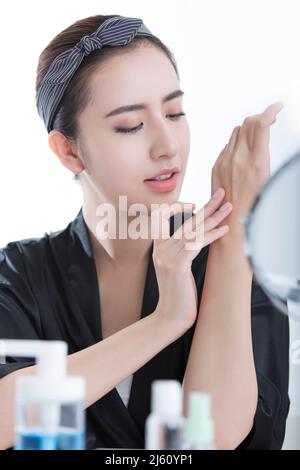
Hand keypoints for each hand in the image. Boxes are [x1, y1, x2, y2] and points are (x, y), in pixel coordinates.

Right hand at [152, 189, 231, 330]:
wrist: (170, 317)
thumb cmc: (178, 294)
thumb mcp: (178, 268)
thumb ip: (183, 250)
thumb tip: (200, 236)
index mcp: (159, 248)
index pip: (161, 216)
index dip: (178, 207)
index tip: (195, 205)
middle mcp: (161, 249)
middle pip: (186, 221)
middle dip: (207, 206)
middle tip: (222, 193)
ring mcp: (167, 256)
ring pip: (193, 230)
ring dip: (214, 217)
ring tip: (229, 207)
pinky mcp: (177, 265)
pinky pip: (196, 244)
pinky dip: (211, 236)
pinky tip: (224, 230)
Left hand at [211, 102, 282, 231]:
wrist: (232, 224)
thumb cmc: (255, 206)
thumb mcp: (267, 178)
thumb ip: (262, 156)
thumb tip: (262, 137)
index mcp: (256, 162)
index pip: (261, 124)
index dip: (271, 110)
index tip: (278, 106)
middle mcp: (238, 159)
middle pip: (248, 123)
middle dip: (261, 117)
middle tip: (271, 119)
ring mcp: (225, 162)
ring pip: (236, 132)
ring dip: (248, 129)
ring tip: (257, 134)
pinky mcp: (216, 167)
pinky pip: (227, 146)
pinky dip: (237, 142)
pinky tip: (243, 150)